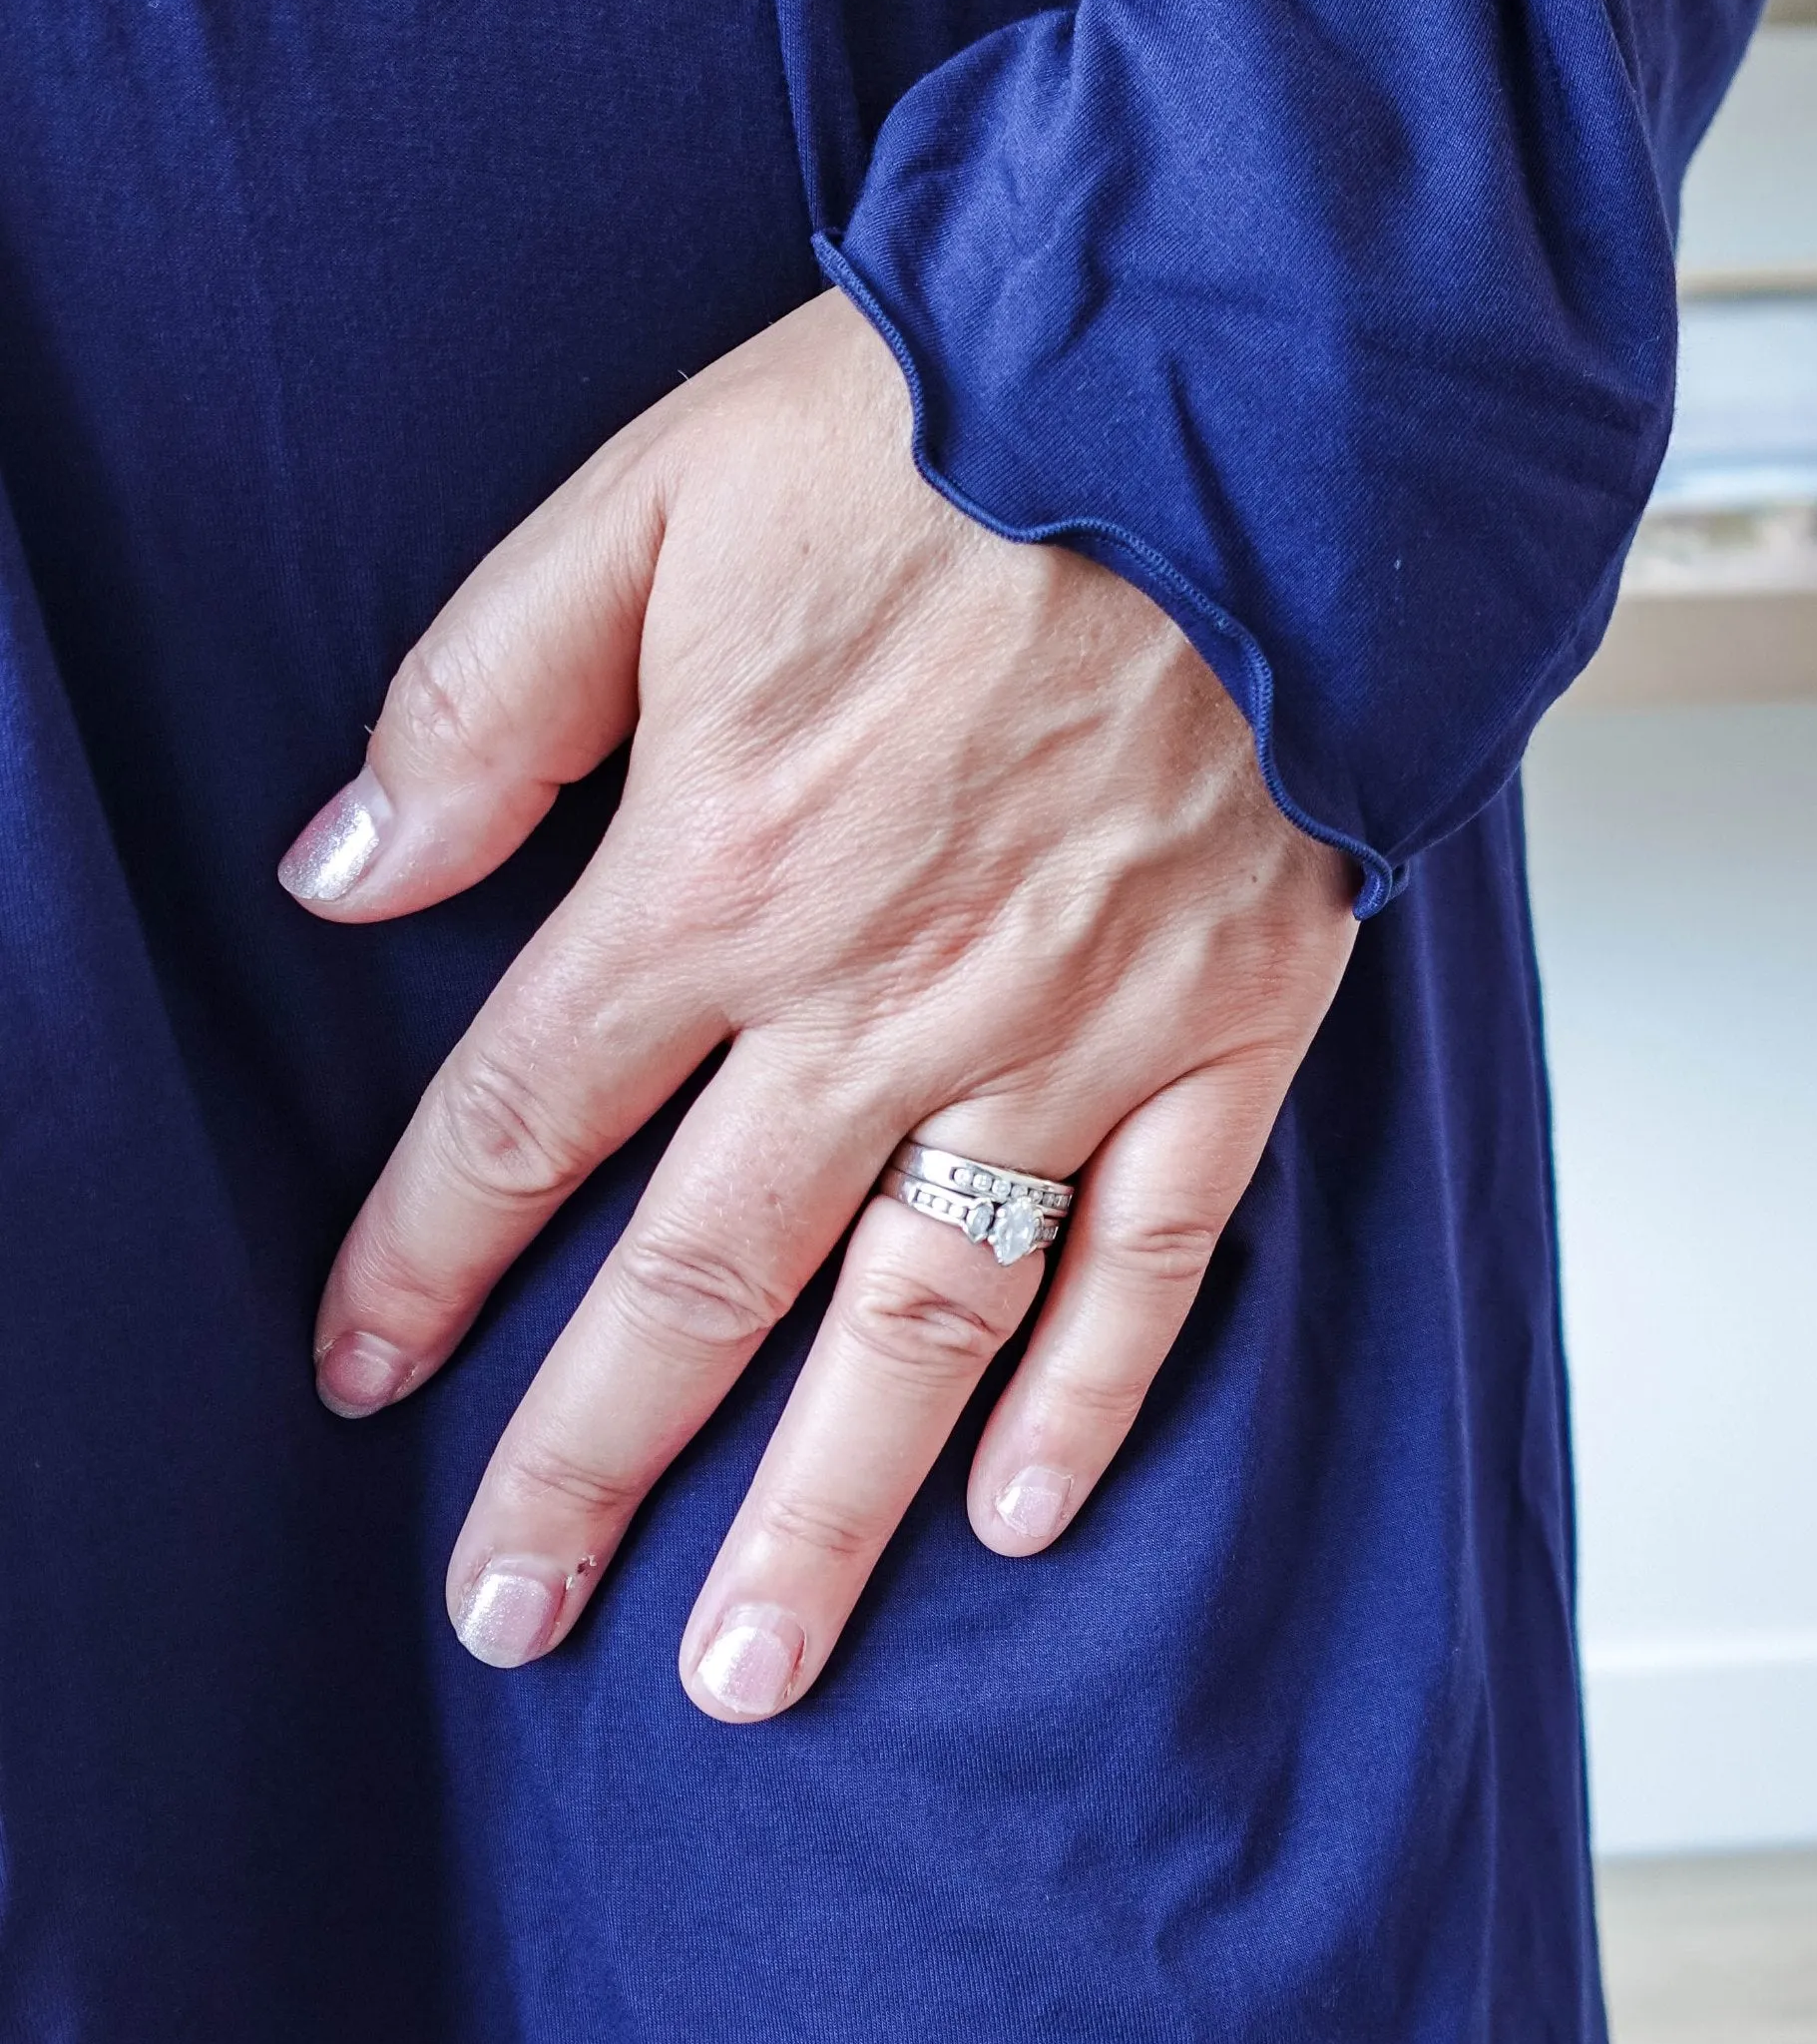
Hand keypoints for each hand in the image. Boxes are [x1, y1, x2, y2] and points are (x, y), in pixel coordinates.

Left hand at [280, 292, 1354, 1720]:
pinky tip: (1015, 1517)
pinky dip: (1088, 1396)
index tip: (355, 1369)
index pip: (529, 1113)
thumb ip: (482, 700)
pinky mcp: (1233, 1025)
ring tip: (742, 1667)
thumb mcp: (646, 500)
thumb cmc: (953, 424)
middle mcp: (885, 996)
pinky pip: (1155, 1256)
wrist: (1248, 376)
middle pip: (700, 1279)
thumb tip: (342, 873)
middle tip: (512, 1614)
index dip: (422, 1253)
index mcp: (724, 868)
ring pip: (919, 1323)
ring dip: (822, 1510)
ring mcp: (1074, 1034)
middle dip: (586, 1461)